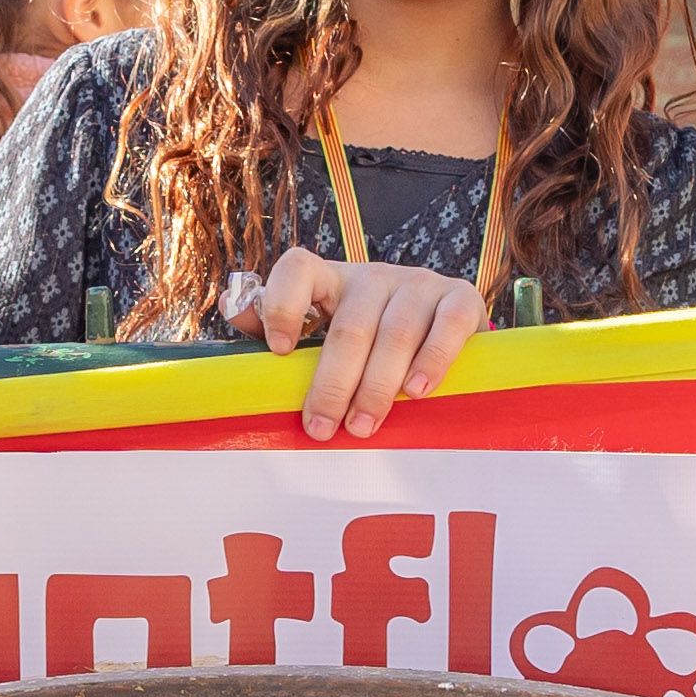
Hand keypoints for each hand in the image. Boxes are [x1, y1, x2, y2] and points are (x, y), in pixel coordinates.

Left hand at [239, 251, 484, 442]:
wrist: (446, 332)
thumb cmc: (372, 346)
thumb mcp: (324, 336)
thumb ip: (279, 331)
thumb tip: (234, 311)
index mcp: (331, 280)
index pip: (298, 268)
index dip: (282, 304)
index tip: (279, 351)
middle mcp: (374, 276)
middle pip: (349, 325)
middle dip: (333, 383)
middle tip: (322, 428)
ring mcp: (420, 283)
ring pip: (396, 332)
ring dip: (377, 386)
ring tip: (363, 426)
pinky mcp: (462, 298)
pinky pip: (448, 326)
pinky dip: (432, 360)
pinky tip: (416, 392)